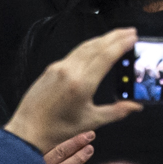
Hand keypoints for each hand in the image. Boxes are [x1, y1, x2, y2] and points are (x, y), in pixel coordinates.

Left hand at [6, 28, 141, 152]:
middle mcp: (69, 71)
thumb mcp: (91, 121)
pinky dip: (89, 46)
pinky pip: (74, 53)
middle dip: (115, 37)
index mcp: (81, 84)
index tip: (132, 37)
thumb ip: (116, 111)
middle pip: (96, 46)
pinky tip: (95, 47)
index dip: (120, 44)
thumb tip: (135, 106)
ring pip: (84, 47)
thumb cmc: (57, 130)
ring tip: (117, 35)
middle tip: (130, 31)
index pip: (105, 57)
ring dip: (102, 39)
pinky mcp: (51, 69)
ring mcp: (58, 68)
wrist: (27, 131)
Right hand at [37, 130, 94, 163]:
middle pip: (60, 153)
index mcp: (32, 159)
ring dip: (77, 158)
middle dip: (76, 143)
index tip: (85, 134)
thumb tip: (44, 144)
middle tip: (91, 135)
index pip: (55, 147)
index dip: (72, 141)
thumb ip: (30, 156)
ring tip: (90, 149)